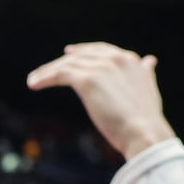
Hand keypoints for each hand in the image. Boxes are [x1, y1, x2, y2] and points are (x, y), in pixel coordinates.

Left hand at [26, 44, 171, 160]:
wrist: (144, 133)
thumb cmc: (145, 121)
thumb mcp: (148, 90)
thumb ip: (145, 74)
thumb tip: (150, 61)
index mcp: (130, 61)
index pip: (101, 50)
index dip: (84, 51)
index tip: (70, 53)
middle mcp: (116, 59)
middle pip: (81, 56)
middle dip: (62, 61)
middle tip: (46, 69)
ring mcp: (101, 67)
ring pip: (67, 64)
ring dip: (48, 71)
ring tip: (33, 81)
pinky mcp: (88, 80)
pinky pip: (59, 74)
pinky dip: (44, 78)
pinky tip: (34, 84)